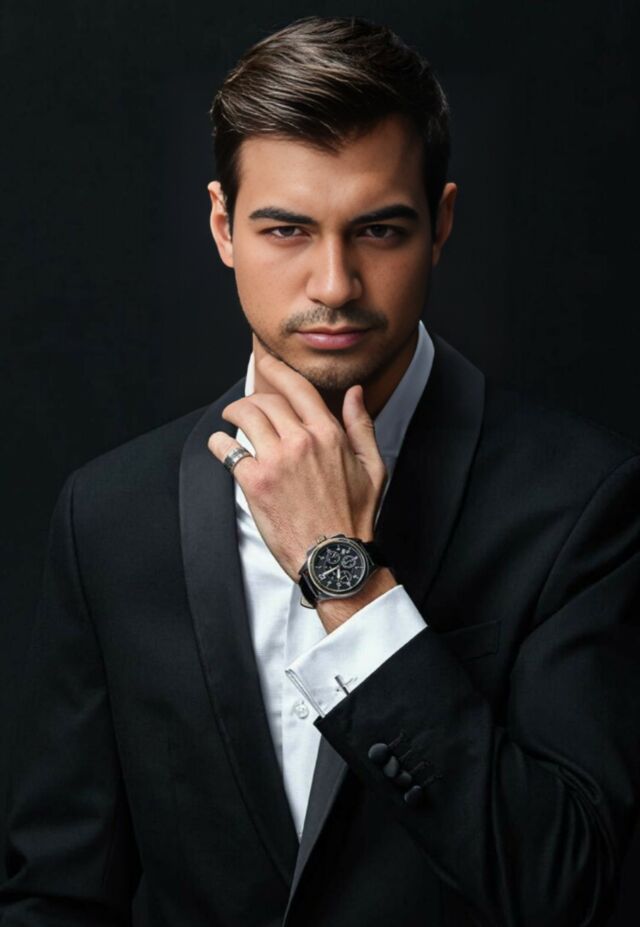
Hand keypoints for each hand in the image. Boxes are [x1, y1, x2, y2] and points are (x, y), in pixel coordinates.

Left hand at [207, 353, 387, 581]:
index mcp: (328, 434)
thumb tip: (355, 392)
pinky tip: (221, 446)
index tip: (266, 362)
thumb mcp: (373, 466)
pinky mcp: (256, 483)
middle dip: (252, 397)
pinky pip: (227, 449)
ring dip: (233, 413)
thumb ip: (361, 425)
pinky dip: (219, 444)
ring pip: (245, 416)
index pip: (297, 387)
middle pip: (265, 400)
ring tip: (230, 419)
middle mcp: (301, 441)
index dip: (277, 369)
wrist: (335, 557)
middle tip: (244, 406)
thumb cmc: (355, 516)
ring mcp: (276, 460)